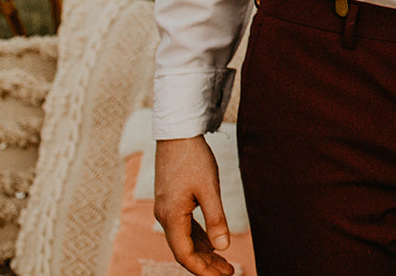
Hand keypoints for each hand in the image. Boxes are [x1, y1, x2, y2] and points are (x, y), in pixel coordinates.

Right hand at [154, 136, 234, 275]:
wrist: (177, 135)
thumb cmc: (193, 159)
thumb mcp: (209, 188)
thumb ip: (216, 218)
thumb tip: (224, 247)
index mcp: (171, 217)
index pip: (185, 254)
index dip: (202, 269)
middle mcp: (165, 217)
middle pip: (186, 250)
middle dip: (207, 265)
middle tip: (230, 273)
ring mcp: (167, 210)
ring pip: (186, 240)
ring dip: (205, 252)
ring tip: (226, 264)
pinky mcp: (173, 202)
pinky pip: (186, 228)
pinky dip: (200, 238)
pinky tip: (214, 244)